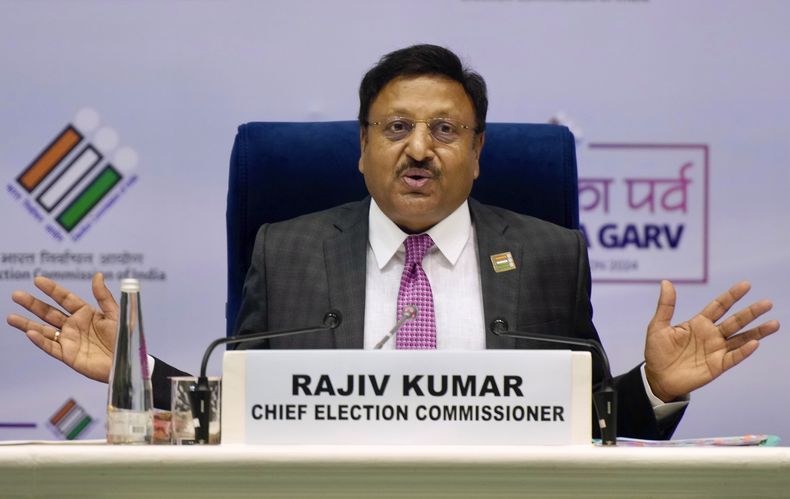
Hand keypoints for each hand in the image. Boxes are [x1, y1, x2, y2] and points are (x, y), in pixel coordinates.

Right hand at [6, 273, 117, 382]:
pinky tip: (29, 332)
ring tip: (11, 317)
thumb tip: (97, 275)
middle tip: (16, 295)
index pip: (65, 298)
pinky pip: (50, 347)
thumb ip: (104, 296)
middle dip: (33, 304)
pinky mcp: (68, 355)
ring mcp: (69, 340)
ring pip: (44, 330)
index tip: (37, 280)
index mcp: (86, 313)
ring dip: (27, 323)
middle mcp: (74, 326)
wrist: (128, 361)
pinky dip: (39, 340)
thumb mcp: (116, 314)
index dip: (52, 289)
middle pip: (49, 312)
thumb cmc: (125, 337)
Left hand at [644, 280, 779, 401]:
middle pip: (735, 321)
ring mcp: (716, 350)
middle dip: (751, 312)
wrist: (656, 377)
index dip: (732, 296)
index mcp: (698, 323)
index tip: (746, 285)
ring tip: (774, 323)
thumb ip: (666, 306)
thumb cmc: (656, 351)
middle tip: (767, 303)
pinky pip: (733, 357)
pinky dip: (744, 351)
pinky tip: (755, 343)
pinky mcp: (717, 366)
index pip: (719, 306)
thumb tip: (666, 282)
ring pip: (741, 338)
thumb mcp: (658, 326)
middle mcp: (711, 335)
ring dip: (757, 332)